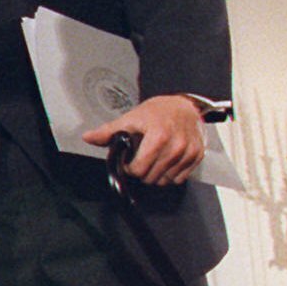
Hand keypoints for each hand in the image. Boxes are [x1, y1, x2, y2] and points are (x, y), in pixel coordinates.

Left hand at [82, 94, 205, 185]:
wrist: (184, 105)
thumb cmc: (157, 112)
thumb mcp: (131, 118)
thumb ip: (109, 131)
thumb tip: (88, 137)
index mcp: (159, 137)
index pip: (139, 170)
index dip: (130, 167)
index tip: (131, 160)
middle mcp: (176, 146)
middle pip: (151, 178)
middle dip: (142, 171)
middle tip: (142, 158)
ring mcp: (189, 152)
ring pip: (165, 180)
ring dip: (156, 174)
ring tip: (154, 159)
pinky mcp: (198, 156)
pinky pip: (180, 178)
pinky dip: (171, 174)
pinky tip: (167, 161)